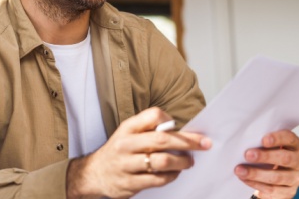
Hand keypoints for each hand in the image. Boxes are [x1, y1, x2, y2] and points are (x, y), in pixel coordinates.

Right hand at [66, 107, 211, 198]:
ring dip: (182, 162)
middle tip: (204, 143)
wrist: (94, 173)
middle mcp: (126, 144)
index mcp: (127, 128)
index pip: (153, 115)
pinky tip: (175, 173)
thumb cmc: (119, 151)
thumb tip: (179, 130)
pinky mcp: (130, 183)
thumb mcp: (128, 133)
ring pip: (162, 161)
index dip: (170, 120)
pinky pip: (158, 179)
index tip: (181, 127)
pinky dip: (171, 176)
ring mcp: (127, 165)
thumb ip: (149, 129)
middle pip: (162, 140)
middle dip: (188, 142)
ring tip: (190, 161)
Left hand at [234, 130, 298, 198]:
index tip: (263, 140)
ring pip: (277, 177)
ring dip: (256, 174)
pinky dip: (256, 184)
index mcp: (296, 145)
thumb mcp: (269, 147)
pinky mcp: (289, 192)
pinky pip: (272, 190)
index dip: (278, 138)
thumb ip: (263, 142)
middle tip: (247, 155)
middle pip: (285, 158)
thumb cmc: (268, 155)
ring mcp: (296, 178)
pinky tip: (245, 180)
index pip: (290, 138)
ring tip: (240, 170)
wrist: (273, 177)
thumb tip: (245, 140)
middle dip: (265, 157)